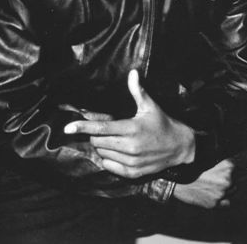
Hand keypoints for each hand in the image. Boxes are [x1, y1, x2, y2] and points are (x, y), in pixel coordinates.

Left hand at [63, 69, 195, 178]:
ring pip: (102, 153)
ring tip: (114, 139)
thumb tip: (132, 73)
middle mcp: (130, 147)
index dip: (82, 127)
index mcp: (132, 128)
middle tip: (104, 128)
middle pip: (98, 141)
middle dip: (95, 134)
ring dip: (102, 146)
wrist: (179, 147)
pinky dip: (107, 158)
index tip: (67, 127)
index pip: (101, 128)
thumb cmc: (162, 124)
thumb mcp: (150, 107)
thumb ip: (138, 91)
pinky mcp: (132, 173)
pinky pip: (109, 166)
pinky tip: (116, 151)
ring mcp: (131, 162)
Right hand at [173, 158, 233, 208]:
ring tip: (213, 185)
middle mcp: (226, 180)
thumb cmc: (188, 169)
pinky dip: (223, 200)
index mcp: (226, 166)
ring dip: (226, 188)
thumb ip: (218, 161)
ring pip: (233, 190)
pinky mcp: (215, 204)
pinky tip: (214, 195)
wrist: (175, 182)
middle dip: (227, 177)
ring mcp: (221, 193)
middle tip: (215, 176)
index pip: (234, 165)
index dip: (227, 165)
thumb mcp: (204, 159)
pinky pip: (227, 203)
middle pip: (235, 178)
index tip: (222, 166)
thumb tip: (224, 158)